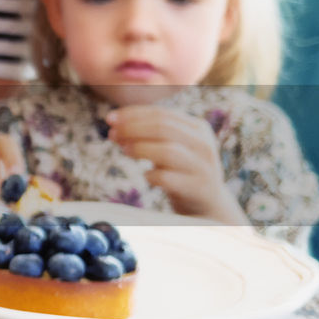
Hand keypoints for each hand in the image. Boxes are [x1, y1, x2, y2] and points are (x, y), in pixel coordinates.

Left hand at [107, 105, 247, 223]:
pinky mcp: (197, 188)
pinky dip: (151, 175)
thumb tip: (116, 125)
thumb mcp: (173, 147)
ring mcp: (202, 167)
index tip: (110, 118)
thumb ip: (151, 135)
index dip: (133, 114)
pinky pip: (167, 178)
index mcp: (198, 128)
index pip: (162, 113)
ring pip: (167, 151)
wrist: (208, 205)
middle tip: (112, 134)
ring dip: (140, 148)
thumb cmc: (181, 171)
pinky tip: (146, 176)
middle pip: (163, 128)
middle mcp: (203, 144)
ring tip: (124, 150)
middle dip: (132, 128)